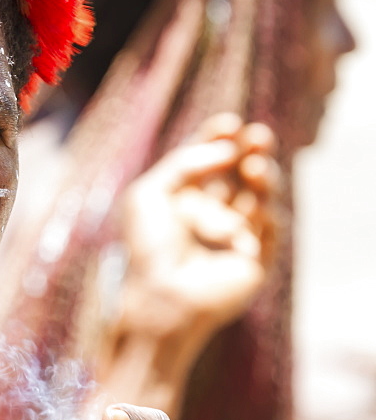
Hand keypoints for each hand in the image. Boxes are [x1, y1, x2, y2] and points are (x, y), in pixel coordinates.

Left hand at [118, 112, 279, 343]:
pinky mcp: (256, 258)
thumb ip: (184, 163)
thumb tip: (227, 150)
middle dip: (252, 151)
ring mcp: (236, 234)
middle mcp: (212, 213)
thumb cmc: (148, 246)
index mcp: (184, 197)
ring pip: (259, 196)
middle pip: (240, 172)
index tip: (228, 124)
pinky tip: (254, 208)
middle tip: (258, 135)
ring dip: (262, 177)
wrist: (162, 295)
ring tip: (254, 166)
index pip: (209, 160)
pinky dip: (265, 213)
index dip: (220, 140)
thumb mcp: (150, 193)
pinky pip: (270, 228)